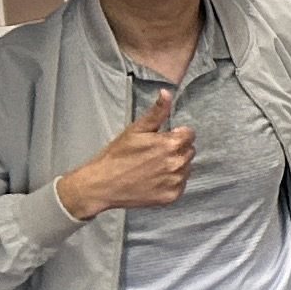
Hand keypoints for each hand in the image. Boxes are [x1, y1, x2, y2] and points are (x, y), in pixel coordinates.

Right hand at [59, 88, 191, 221]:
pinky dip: (171, 182)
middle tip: (154, 154)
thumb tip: (167, 93)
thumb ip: (157, 112)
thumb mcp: (136, 130)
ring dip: (175, 166)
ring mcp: (175, 182)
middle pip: (189, 151)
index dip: (176, 134)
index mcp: (170, 144)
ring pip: (186, 168)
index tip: (161, 139)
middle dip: (176, 149)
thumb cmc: (116, 155)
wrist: (101, 185)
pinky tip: (154, 180)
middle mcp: (177, 163)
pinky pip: (180, 184)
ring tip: (152, 167)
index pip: (189, 134)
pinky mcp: (171, 196)